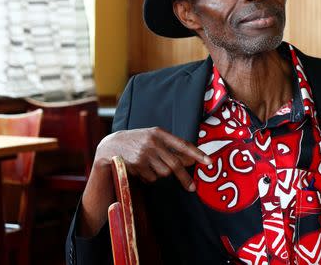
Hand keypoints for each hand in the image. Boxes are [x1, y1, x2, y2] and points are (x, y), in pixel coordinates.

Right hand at [77, 127, 210, 236]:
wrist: (110, 146)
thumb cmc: (137, 141)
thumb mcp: (153, 138)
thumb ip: (170, 147)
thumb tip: (190, 160)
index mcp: (159, 133)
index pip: (183, 144)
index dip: (197, 154)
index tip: (209, 162)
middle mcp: (153, 142)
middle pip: (175, 164)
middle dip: (184, 178)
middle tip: (192, 187)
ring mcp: (144, 154)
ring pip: (163, 173)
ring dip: (160, 174)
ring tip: (150, 166)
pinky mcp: (136, 165)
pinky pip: (151, 178)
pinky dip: (149, 178)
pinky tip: (141, 170)